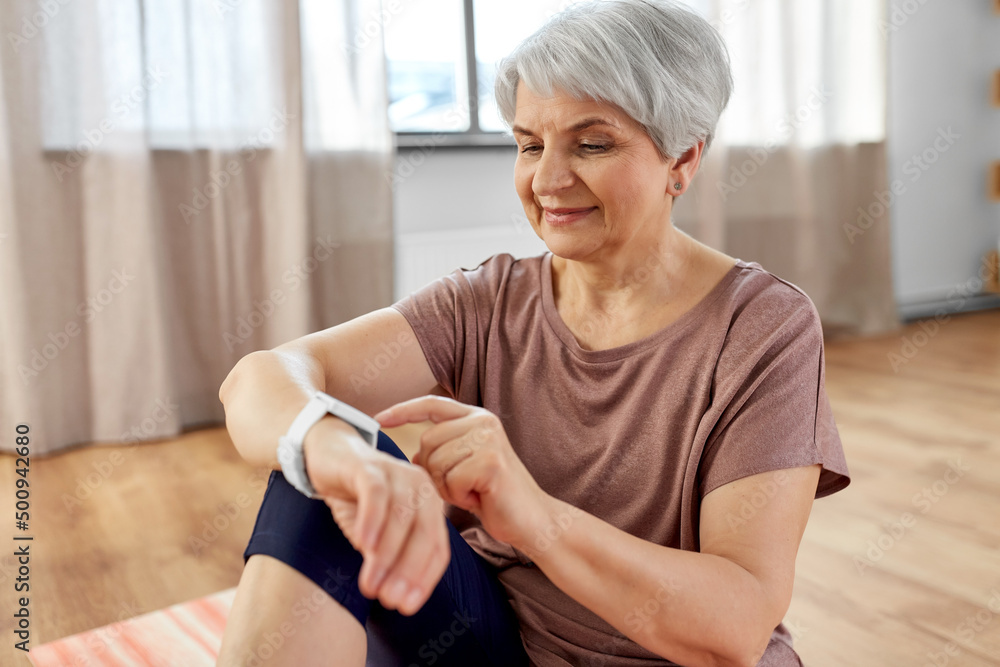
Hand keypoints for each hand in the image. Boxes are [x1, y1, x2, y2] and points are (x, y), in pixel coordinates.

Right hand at [302, 417, 449, 615]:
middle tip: (389, 600)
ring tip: (370, 585)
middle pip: (424, 536)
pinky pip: (376, 495)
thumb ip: (391, 558)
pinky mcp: (371, 466)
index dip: (423, 581)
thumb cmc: (359, 499)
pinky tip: (363, 546)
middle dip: (408, 573)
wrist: (330, 455)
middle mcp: (421, 488)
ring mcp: (398, 473)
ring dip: (386, 556)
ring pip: (401, 519)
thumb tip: (397, 596)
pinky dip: (372, 521)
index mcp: (430, 506)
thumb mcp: (378, 534)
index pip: (437, 550)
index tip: (405, 608)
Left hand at [374, 396, 550, 549]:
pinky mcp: (490, 461)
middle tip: (461, 486)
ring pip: (436, 462)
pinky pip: (450, 480)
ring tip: (472, 492)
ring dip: (446, 487)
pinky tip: (479, 498)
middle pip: (427, 441)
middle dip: (434, 471)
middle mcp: (483, 422)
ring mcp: (488, 439)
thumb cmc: (494, 497)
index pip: (432, 404)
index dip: (403, 410)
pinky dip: (458, 497)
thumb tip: (412, 454)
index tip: (379, 418)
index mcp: (476, 418)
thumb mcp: (463, 469)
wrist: (531, 519)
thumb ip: (441, 454)